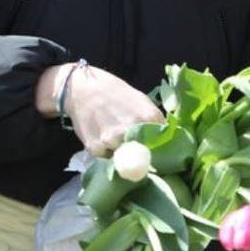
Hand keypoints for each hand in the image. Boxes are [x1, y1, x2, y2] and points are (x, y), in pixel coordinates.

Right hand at [37, 63, 162, 157]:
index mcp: (146, 117)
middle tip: (137, 149)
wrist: (81, 89)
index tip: (159, 156)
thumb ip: (155, 121)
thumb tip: (168, 144)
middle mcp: (129, 131)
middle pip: (144, 156)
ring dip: (123, 155)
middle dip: (142, 155)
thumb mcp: (141, 100)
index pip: (162, 146)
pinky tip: (104, 139)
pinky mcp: (95, 149)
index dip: (161, 152)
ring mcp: (111, 141)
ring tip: (117, 141)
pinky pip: (108, 160)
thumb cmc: (115, 92)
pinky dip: (108, 154)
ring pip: (125, 160)